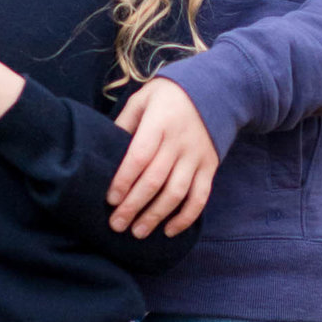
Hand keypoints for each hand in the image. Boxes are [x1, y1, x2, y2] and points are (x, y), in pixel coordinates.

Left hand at [108, 79, 216, 238]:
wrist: (215, 90)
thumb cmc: (169, 96)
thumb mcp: (143, 99)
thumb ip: (125, 122)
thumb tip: (105, 150)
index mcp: (159, 124)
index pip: (139, 157)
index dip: (124, 181)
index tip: (110, 199)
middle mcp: (179, 143)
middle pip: (154, 180)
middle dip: (133, 206)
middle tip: (116, 225)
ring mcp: (196, 157)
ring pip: (176, 193)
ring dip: (156, 216)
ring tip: (138, 232)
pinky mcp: (209, 167)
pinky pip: (200, 197)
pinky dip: (186, 217)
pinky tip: (170, 230)